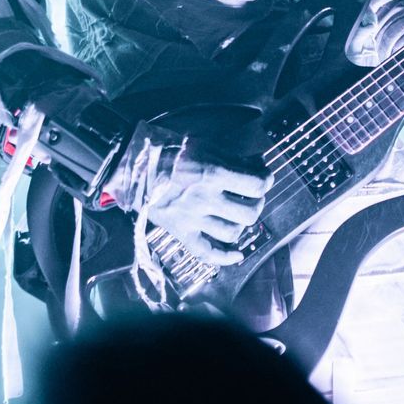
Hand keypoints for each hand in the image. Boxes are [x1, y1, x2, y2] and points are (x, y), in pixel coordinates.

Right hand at [118, 123, 269, 267]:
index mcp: (213, 173)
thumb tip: (259, 164)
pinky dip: (225, 258)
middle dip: (257, 203)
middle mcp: (205, 199)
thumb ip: (235, 158)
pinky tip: (238, 254)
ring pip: (233, 233)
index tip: (264, 177)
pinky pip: (206, 253)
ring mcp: (193, 219)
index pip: (256, 185)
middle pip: (249, 212)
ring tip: (240, 214)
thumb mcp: (206, 146)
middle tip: (253, 196)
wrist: (137, 165)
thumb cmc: (172, 151)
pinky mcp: (181, 232)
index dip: (266, 180)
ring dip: (243, 225)